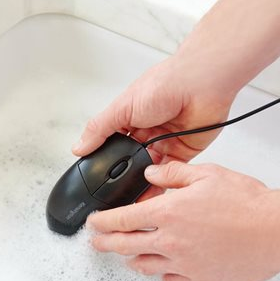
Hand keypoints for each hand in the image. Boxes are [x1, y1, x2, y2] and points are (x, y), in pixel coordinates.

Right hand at [72, 54, 234, 199]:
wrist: (200, 85)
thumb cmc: (164, 85)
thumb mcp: (122, 107)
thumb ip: (99, 129)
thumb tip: (79, 146)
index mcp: (130, 117)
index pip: (112, 143)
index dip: (105, 158)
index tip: (97, 176)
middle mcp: (147, 130)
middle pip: (131, 159)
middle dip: (125, 172)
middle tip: (114, 189)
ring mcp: (165, 141)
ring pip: (149, 169)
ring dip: (142, 180)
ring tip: (132, 195)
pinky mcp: (183, 151)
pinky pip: (170, 172)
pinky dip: (161, 181)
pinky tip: (152, 191)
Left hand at [87, 161, 279, 280]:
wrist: (276, 230)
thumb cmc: (247, 202)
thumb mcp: (207, 174)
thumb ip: (174, 172)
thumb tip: (152, 174)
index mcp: (168, 212)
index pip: (122, 219)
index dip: (102, 221)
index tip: (94, 222)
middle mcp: (170, 241)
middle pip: (125, 246)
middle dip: (105, 243)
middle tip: (97, 242)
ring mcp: (184, 263)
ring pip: (145, 266)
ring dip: (132, 259)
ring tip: (129, 255)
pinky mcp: (200, 280)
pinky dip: (163, 275)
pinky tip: (164, 269)